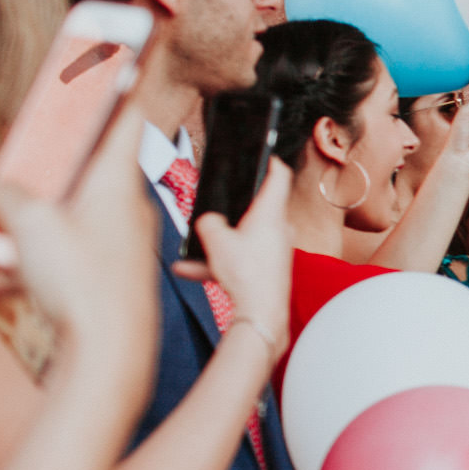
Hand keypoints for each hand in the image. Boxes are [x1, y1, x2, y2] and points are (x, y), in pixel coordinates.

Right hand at [0, 103, 158, 359]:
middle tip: (8, 172)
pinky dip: (16, 269)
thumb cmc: (82, 282)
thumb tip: (1, 190)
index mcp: (112, 181)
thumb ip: (10, 196)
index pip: (118, 119)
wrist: (109, 354)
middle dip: (32, 174)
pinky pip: (51, 261)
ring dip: (11, 232)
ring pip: (53, 222)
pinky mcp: (99, 275)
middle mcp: (119, 207)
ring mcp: (110, 242)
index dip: (113, 86)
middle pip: (74, 171)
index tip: (117, 57)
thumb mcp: (29, 225)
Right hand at [178, 160, 293, 359]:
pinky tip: (189, 269)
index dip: (271, 162)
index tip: (264, 154)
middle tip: (217, 205)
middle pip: (256, 209)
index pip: (279, 177)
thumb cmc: (247, 275)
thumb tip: (210, 222)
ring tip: (190, 253)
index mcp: (271, 214)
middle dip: (232, 210)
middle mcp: (279, 229)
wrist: (261, 315)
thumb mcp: (216, 241)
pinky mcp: (269, 268)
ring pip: (241, 238)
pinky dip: (216, 264)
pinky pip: (239, 260)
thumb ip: (209, 224)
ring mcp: (276, 250)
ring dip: (216, 245)